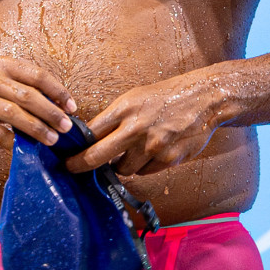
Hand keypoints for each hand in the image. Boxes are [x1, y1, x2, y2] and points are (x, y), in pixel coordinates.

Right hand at [0, 58, 77, 149]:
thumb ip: (22, 84)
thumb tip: (57, 105)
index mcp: (1, 65)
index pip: (37, 75)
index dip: (58, 92)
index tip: (71, 107)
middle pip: (28, 96)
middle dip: (51, 113)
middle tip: (66, 127)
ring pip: (14, 115)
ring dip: (37, 129)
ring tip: (52, 139)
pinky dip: (14, 142)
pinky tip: (26, 148)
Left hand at [66, 72, 224, 175]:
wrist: (202, 100)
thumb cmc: (164, 97)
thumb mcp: (134, 98)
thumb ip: (114, 119)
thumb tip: (93, 140)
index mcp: (124, 109)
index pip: (90, 133)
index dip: (76, 148)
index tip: (67, 157)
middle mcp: (135, 129)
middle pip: (98, 157)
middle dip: (81, 166)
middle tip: (73, 169)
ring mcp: (151, 146)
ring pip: (124, 169)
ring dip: (123, 164)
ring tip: (133, 150)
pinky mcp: (167, 160)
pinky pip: (145, 172)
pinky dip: (144, 166)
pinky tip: (152, 151)